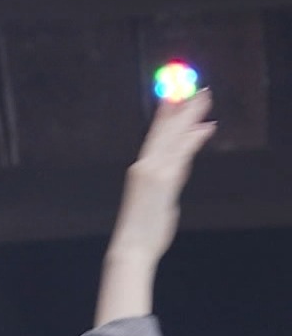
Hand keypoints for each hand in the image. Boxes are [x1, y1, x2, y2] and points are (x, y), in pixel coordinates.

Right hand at [107, 90, 217, 266]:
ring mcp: (153, 171)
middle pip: (166, 131)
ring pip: (173, 137)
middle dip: (183, 109)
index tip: (178, 99)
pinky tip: (204, 128)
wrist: (131, 245)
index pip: (156, 136)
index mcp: (141, 168)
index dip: (167, 115)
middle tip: (197, 90)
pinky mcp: (162, 180)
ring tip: (203, 99)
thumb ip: (169, 179)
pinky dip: (193, 139)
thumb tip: (181, 166)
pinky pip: (180, 155)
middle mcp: (145, 165)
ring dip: (190, 116)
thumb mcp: (158, 198)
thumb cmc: (142, 228)